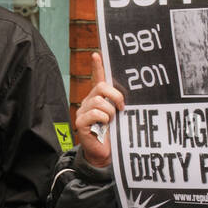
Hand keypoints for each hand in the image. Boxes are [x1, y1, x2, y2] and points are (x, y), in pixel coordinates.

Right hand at [74, 52, 124, 167]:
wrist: (105, 153)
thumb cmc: (114, 134)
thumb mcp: (119, 115)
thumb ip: (119, 104)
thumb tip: (127, 96)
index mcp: (98, 98)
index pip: (97, 79)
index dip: (97, 66)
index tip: (97, 54)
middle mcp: (89, 102)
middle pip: (101, 87)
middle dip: (115, 96)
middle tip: (122, 108)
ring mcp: (83, 111)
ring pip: (99, 101)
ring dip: (110, 112)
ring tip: (110, 122)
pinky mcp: (80, 121)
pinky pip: (94, 113)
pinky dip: (103, 119)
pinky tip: (103, 126)